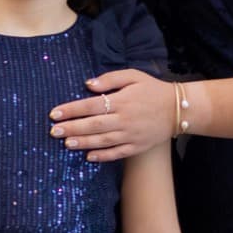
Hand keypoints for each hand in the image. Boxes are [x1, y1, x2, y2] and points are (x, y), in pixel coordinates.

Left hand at [50, 67, 175, 160]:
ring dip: (83, 142)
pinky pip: (117, 153)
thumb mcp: (134, 76)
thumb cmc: (153, 90)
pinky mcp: (137, 147)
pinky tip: (88, 157)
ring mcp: (131, 135)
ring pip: (102, 141)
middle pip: (93, 125)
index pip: (91, 105)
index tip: (54, 114)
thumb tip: (89, 84)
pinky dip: (103, 156)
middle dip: (71, 128)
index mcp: (122, 101)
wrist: (178, 109)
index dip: (72, 110)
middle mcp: (124, 119)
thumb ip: (110, 78)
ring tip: (66, 143)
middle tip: (53, 131)